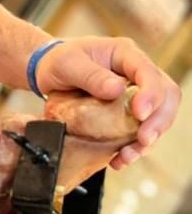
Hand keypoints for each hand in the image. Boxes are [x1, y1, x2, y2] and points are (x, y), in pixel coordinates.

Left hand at [35, 36, 180, 167]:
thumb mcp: (67, 63)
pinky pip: (138, 132)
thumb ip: (90, 75)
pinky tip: (119, 158)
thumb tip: (116, 89)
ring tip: (128, 155)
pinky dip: (133, 148)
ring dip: (147, 141)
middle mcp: (136, 74)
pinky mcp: (126, 114)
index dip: (151, 94)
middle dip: (158, 121)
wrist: (48, 71)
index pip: (149, 73)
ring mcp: (134, 95)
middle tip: (143, 139)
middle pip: (165, 97)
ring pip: (157, 118)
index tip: (140, 113)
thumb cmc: (58, 60)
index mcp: (125, 55)